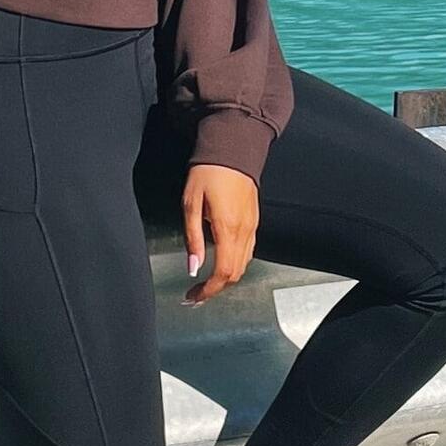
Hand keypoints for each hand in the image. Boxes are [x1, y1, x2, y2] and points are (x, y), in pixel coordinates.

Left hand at [183, 164, 258, 301]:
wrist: (233, 149)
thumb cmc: (208, 172)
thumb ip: (193, 238)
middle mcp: (245, 231)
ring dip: (225, 279)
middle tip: (195, 294)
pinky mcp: (254, 221)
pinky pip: (248, 251)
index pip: (223, 273)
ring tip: (205, 283)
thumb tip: (193, 267)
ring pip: (243, 265)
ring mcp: (252, 226)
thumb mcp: (191, 203)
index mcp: (228, 228)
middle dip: (215, 289)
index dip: (208, 290)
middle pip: (235, 274)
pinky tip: (220, 263)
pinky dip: (235, 264)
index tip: (192, 296)